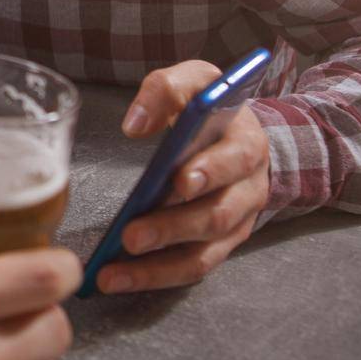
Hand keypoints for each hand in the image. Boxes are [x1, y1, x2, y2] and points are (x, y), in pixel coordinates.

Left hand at [96, 61, 270, 292]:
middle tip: (131, 236)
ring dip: (157, 265)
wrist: (244, 135)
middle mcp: (248, 188)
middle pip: (216, 214)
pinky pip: (192, 268)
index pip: (233, 159)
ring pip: (203, 251)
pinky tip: (119, 279)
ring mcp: (236, 222)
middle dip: (172, 227)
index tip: (180, 181)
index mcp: (245, 142)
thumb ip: (166, 91)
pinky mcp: (220, 245)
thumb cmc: (211, 108)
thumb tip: (135, 124)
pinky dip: (156, 277)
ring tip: (113, 272)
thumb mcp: (195, 80)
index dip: (209, 171)